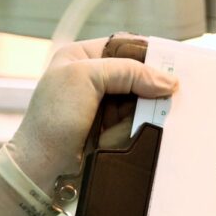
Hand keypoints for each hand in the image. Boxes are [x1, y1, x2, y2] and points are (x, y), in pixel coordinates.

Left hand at [0, 36, 176, 215]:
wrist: (43, 168)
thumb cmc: (52, 119)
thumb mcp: (85, 78)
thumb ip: (127, 72)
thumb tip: (168, 82)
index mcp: (82, 57)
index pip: (125, 47)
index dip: (148, 55)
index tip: (172, 66)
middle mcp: (94, 79)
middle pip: (138, 76)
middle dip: (150, 87)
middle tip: (168, 94)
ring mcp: (104, 106)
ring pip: (141, 102)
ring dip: (144, 112)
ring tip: (137, 119)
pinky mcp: (112, 130)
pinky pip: (137, 123)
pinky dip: (139, 128)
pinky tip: (133, 133)